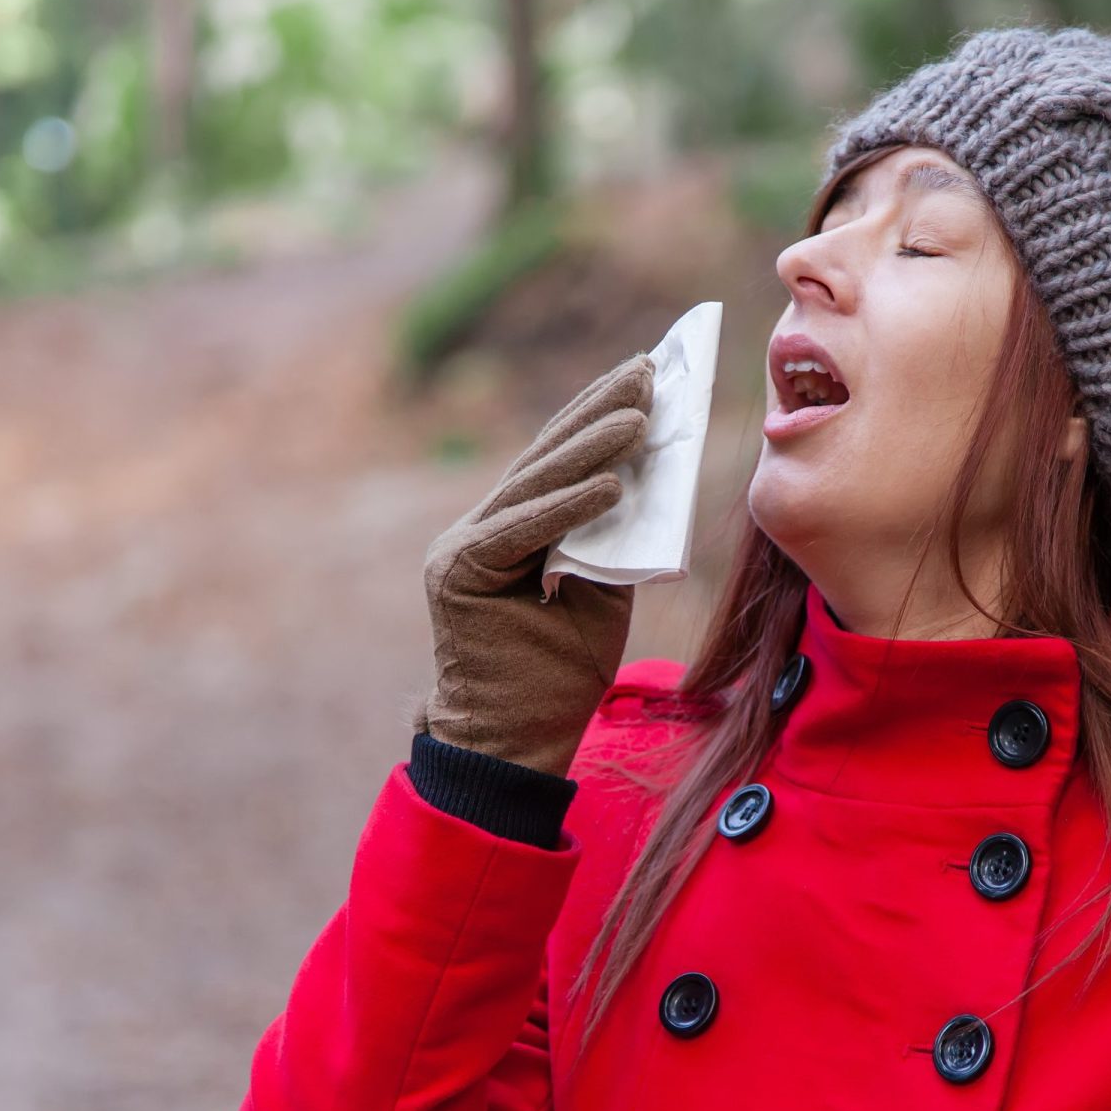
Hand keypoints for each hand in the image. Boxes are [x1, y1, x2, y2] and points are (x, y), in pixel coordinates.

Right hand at [415, 352, 655, 777]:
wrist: (514, 742)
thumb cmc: (560, 672)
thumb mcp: (602, 591)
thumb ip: (613, 538)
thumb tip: (651, 480)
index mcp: (509, 529)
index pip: (558, 461)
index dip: (598, 414)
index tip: (647, 372)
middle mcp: (477, 528)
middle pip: (544, 456)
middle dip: (599, 410)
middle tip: (650, 368)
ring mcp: (461, 548)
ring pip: (535, 484)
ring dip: (592, 447)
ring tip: (641, 415)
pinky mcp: (459, 575)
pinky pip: (523, 530)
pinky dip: (570, 506)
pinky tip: (613, 484)